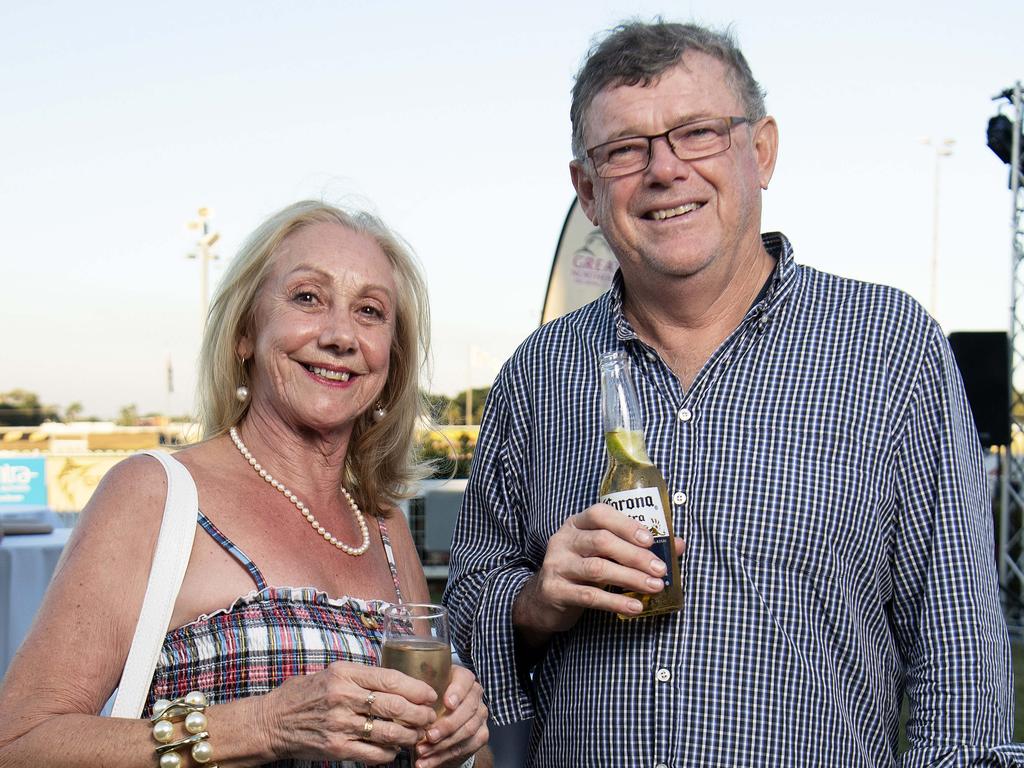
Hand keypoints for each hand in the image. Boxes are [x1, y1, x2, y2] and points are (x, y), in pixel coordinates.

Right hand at [261, 659, 438, 764]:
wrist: (273, 721)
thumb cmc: (306, 694)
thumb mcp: (333, 673)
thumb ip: (363, 677)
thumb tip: (400, 682)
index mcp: (345, 673)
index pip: (391, 679)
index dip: (416, 688)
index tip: (430, 693)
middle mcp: (343, 697)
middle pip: (394, 706)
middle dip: (419, 713)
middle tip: (430, 716)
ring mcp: (340, 725)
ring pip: (388, 732)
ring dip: (409, 735)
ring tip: (417, 734)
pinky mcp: (336, 749)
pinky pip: (373, 754)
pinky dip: (389, 753)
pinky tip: (394, 749)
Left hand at [414, 665, 487, 767]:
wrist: (445, 722)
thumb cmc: (432, 701)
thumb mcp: (427, 691)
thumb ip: (420, 690)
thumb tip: (404, 693)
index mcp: (463, 679)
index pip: (465, 680)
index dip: (457, 692)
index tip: (447, 704)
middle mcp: (475, 696)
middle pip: (467, 710)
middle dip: (447, 725)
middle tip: (429, 736)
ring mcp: (480, 716)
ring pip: (467, 731)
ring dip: (442, 745)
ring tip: (421, 751)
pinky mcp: (481, 735)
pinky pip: (464, 748)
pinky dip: (442, 757)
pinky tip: (426, 763)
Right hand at [515, 503, 684, 635]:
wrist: (542, 600)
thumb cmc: (580, 572)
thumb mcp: (602, 554)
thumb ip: (635, 547)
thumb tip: (678, 545)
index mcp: (576, 525)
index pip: (599, 513)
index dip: (626, 524)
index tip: (651, 540)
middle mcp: (563, 540)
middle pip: (601, 541)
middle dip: (635, 555)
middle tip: (660, 570)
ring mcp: (556, 565)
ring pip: (597, 568)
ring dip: (630, 578)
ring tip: (654, 588)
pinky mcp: (555, 590)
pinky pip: (589, 595)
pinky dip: (615, 602)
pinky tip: (634, 607)